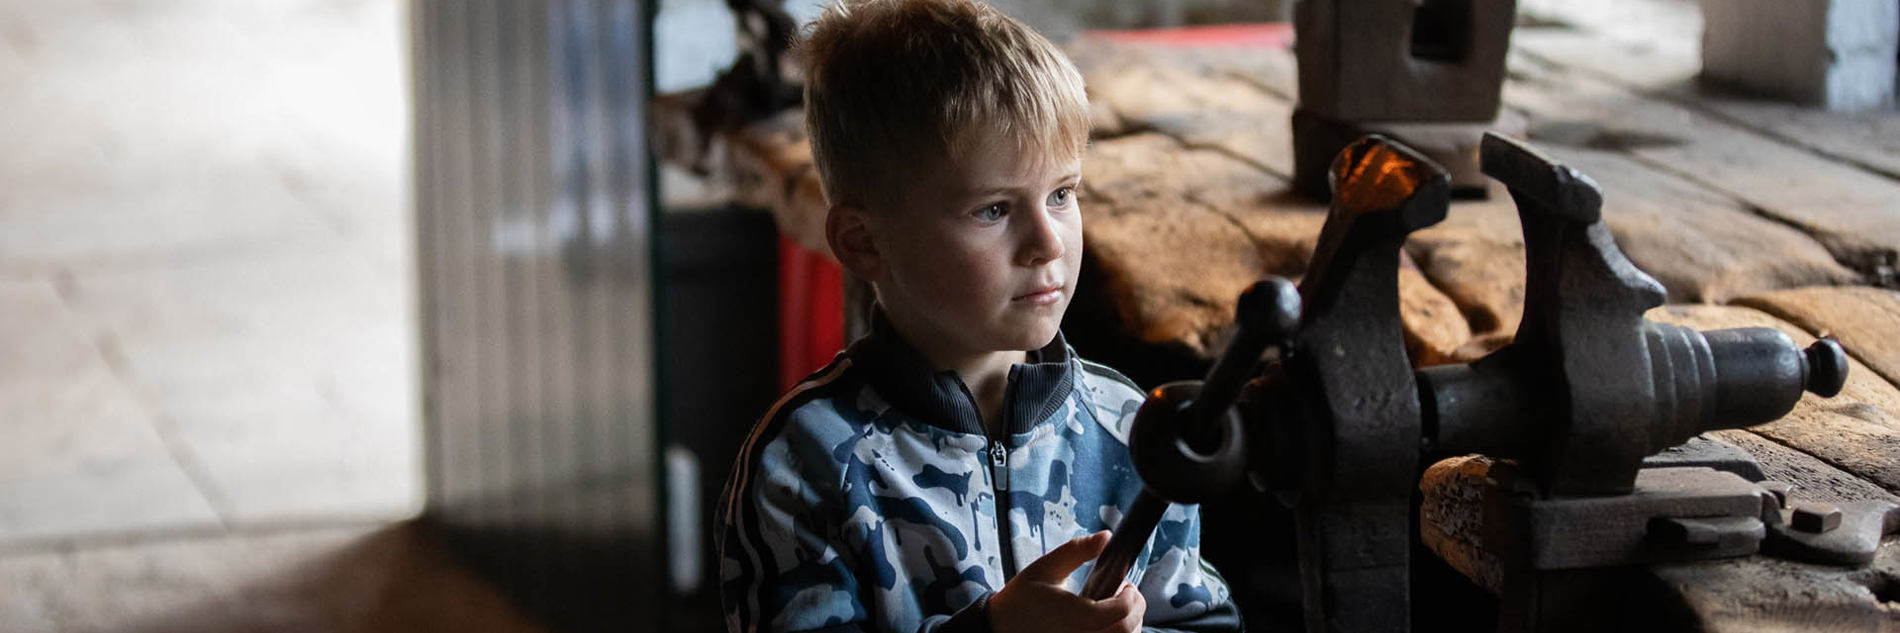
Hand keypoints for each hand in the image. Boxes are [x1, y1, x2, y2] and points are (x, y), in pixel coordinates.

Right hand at [988, 531, 1146, 632]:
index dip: (1131, 598)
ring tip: (1118, 610)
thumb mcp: (1046, 568)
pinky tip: (1107, 625)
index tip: (1126, 585)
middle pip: (1126, 631)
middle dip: (1136, 611)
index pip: (1120, 612)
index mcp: (1073, 615)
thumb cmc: (1021, 598)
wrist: (999, 627)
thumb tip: (1106, 537)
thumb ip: (1077, 551)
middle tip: (1127, 596)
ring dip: (1128, 626)